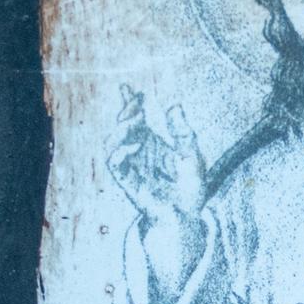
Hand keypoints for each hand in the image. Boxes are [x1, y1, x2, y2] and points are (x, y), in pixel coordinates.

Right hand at [107, 90, 203, 243]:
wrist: (186, 215)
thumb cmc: (189, 188)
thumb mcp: (191, 153)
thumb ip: (182, 131)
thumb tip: (174, 105)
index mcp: (151, 143)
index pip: (135, 118)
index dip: (128, 102)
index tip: (127, 87)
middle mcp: (137, 151)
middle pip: (122, 125)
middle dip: (127, 110)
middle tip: (137, 101)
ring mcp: (130, 165)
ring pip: (112, 141)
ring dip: (121, 128)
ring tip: (138, 121)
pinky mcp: (126, 180)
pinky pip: (114, 163)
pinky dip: (121, 150)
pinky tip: (136, 144)